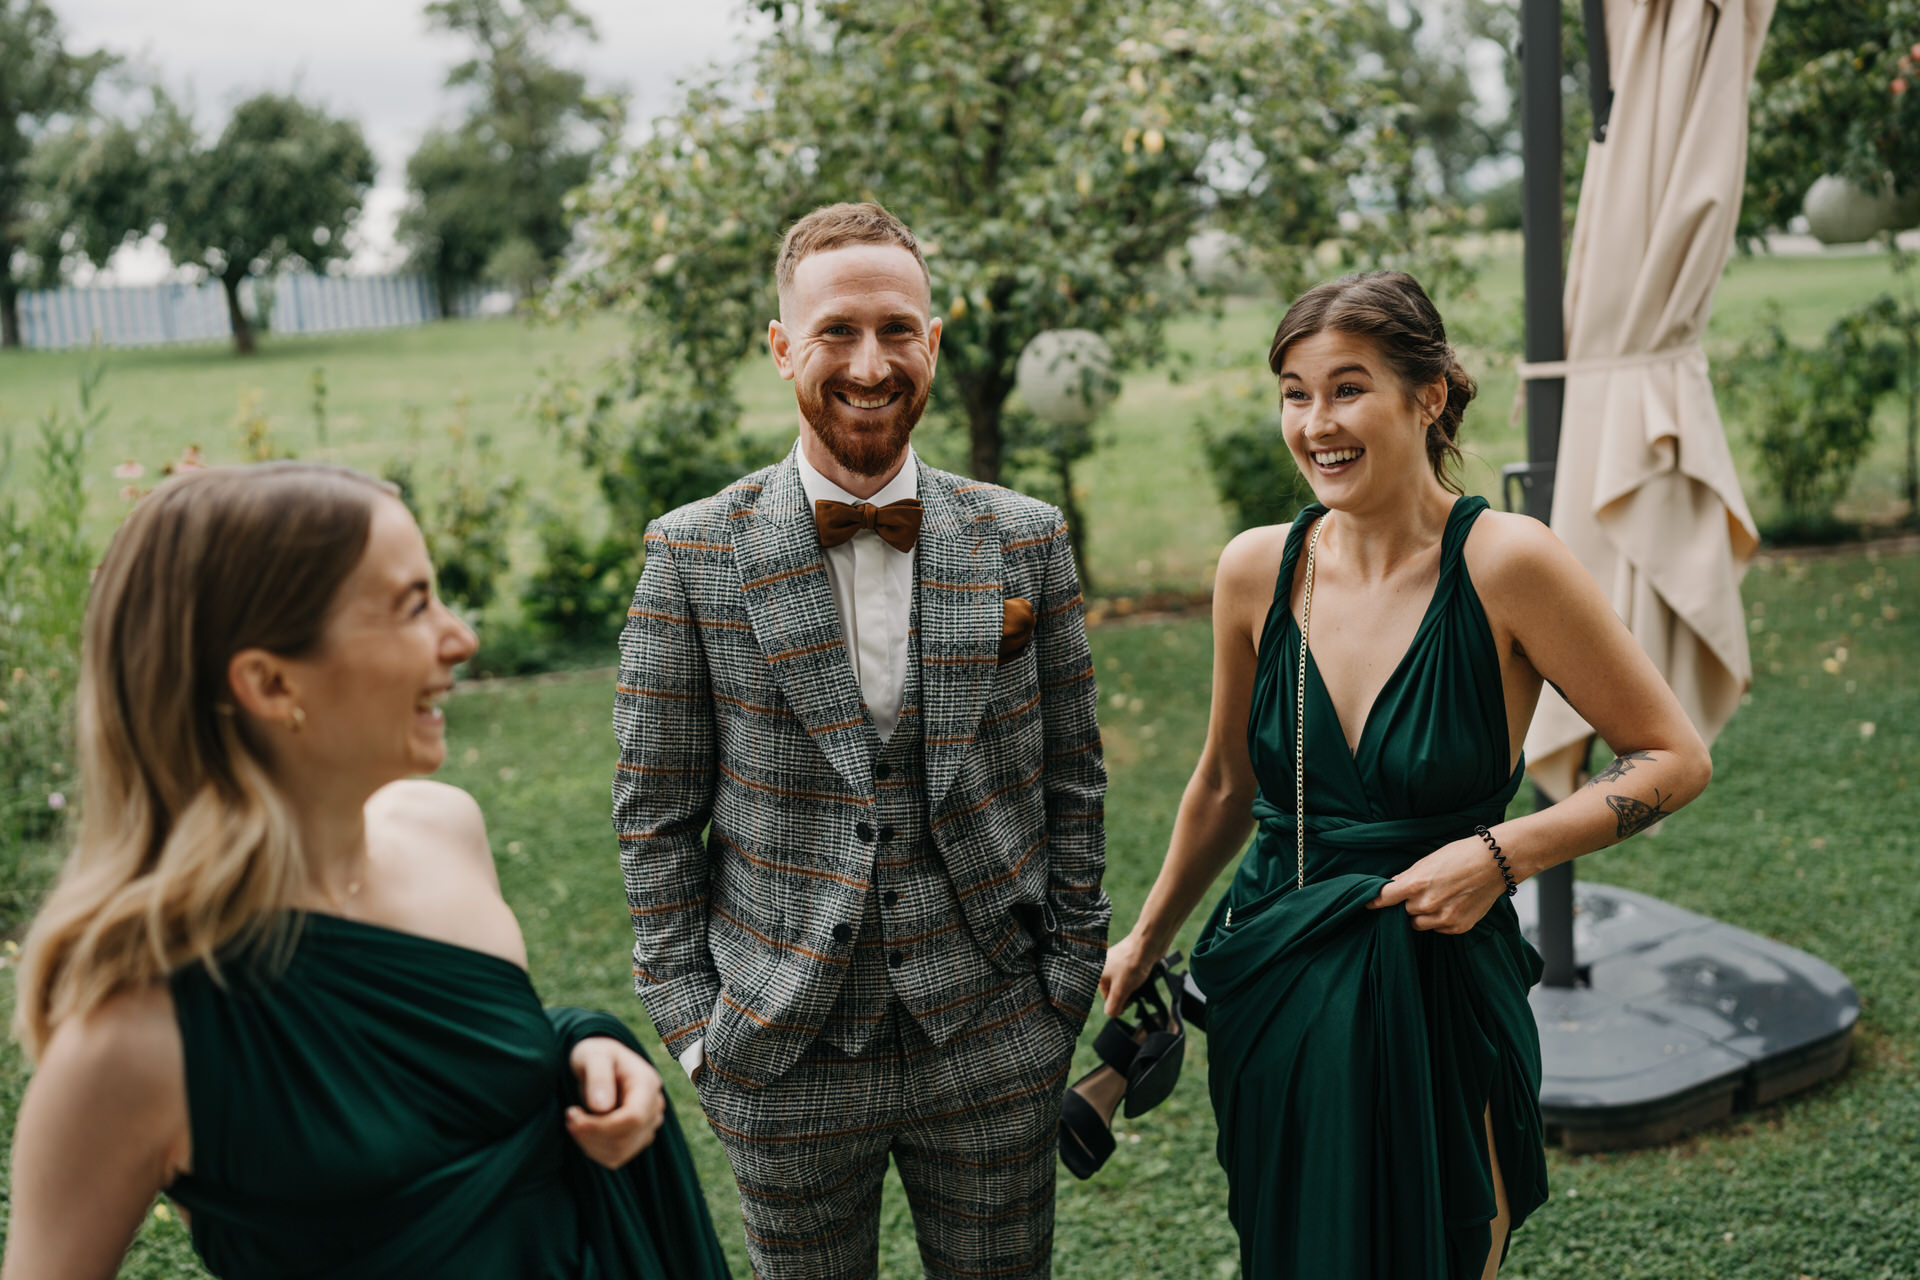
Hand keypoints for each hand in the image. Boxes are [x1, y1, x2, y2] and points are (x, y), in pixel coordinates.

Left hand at [565, 1037, 665, 1169]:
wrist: (601, 1062)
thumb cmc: (595, 1055)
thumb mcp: (592, 1056)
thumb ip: (598, 1077)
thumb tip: (602, 1107)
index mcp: (647, 1083)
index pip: (633, 1118)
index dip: (601, 1125)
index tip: (572, 1115)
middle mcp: (654, 1106)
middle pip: (625, 1139)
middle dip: (590, 1134)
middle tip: (569, 1116)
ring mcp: (649, 1124)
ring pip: (620, 1152)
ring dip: (589, 1143)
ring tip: (574, 1120)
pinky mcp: (638, 1137)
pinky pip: (616, 1157)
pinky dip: (594, 1149)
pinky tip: (583, 1130)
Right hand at [1098, 931, 1162, 1017]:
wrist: (1147, 944)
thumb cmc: (1132, 965)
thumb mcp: (1120, 990)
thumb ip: (1113, 1006)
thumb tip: (1111, 1014)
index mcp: (1097, 973)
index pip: (1107, 998)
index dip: (1119, 1002)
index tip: (1130, 1001)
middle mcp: (1104, 966)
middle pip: (1115, 989)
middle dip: (1127, 993)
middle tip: (1135, 991)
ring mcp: (1116, 961)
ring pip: (1124, 982)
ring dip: (1133, 986)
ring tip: (1140, 981)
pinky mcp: (1127, 959)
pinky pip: (1131, 974)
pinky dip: (1137, 978)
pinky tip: (1143, 975)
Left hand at [1365, 835, 1509, 933]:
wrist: (1494, 863)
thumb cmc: (1460, 856)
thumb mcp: (1427, 861)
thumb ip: (1407, 877)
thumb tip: (1389, 887)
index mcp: (1415, 884)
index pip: (1383, 899)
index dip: (1374, 902)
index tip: (1368, 904)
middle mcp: (1427, 905)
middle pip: (1403, 912)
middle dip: (1408, 904)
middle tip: (1424, 891)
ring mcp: (1442, 918)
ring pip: (1418, 924)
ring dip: (1422, 915)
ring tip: (1439, 898)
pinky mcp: (1457, 927)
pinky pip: (1438, 929)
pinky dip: (1440, 920)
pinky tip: (1452, 904)